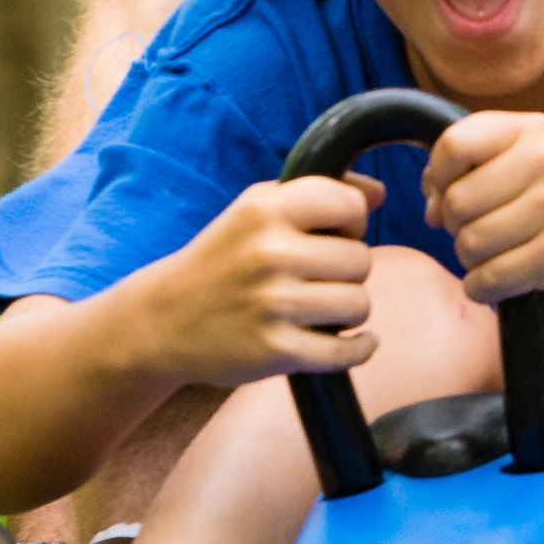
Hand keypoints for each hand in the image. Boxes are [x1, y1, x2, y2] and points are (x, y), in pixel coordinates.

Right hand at [125, 174, 386, 387]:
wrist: (164, 321)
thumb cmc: (223, 260)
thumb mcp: (255, 211)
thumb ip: (315, 194)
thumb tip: (379, 193)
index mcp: (265, 210)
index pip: (350, 205)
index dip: (352, 222)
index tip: (333, 236)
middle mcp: (270, 253)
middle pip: (361, 260)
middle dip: (348, 272)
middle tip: (319, 280)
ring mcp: (273, 304)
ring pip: (360, 305)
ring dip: (348, 311)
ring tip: (320, 309)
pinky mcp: (277, 351)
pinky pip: (348, 351)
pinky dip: (358, 349)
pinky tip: (347, 342)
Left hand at [420, 111, 543, 302]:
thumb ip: (483, 168)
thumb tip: (428, 206)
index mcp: (533, 130)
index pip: (453, 145)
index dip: (437, 178)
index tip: (447, 197)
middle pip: (455, 203)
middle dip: (457, 229)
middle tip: (487, 236)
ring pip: (469, 245)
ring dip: (474, 262)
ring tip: (505, 258)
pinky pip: (490, 279)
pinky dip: (486, 289)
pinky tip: (509, 283)